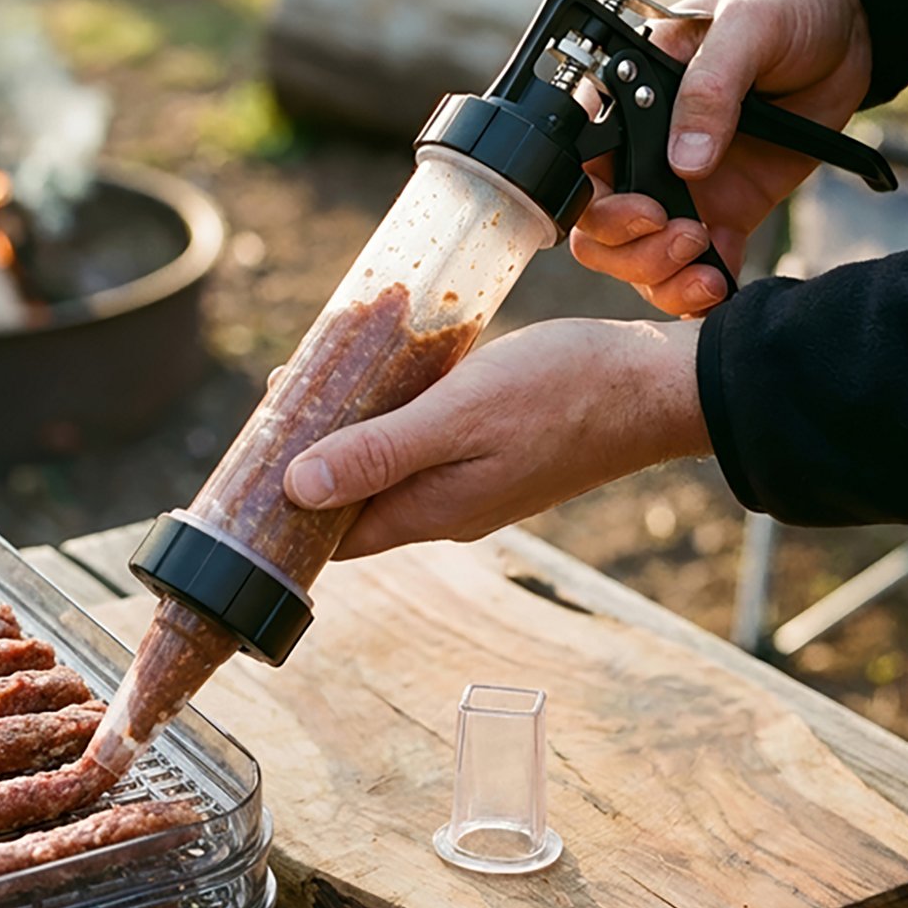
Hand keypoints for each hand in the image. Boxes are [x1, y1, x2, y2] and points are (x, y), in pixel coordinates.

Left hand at [282, 318, 706, 558]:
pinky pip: (428, 443)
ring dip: (355, 429)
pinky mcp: (499, 453)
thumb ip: (380, 455)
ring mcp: (477, 483)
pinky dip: (398, 413)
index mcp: (432, 510)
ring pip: (392, 466)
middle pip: (357, 498)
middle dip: (313, 456)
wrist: (658, 386)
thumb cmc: (564, 394)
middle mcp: (449, 508)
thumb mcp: (459, 416)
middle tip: (283, 395)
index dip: (283, 509)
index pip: (333, 535)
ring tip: (322, 375)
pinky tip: (392, 372)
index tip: (248, 464)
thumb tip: (297, 488)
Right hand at [572, 0, 871, 314]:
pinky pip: (698, 268)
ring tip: (708, 273)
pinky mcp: (725, 212)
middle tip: (686, 237)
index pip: (580, 171)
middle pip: (600, 232)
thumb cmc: (784, 4)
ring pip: (640, 261)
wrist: (848, 25)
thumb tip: (684, 162)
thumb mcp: (746, 27)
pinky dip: (702, 292)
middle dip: (634, 252)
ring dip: (663, 279)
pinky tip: (724, 287)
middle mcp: (642, 154)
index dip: (599, 206)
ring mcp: (682, 190)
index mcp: (625, 105)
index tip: (648, 210)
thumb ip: (711, 89)